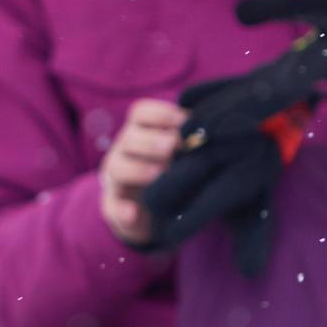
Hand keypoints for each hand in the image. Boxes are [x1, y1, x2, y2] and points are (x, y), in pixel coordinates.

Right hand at [99, 97, 186, 245]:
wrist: (151, 211)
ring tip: (159, 174)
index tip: (185, 121)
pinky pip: (112, 207)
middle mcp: (123, 151)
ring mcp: (115, 179)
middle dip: (152, 141)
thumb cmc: (172, 172)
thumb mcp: (180, 154)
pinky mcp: (114, 207)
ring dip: (138, 170)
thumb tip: (213, 129)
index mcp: (140, 132)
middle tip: (173, 146)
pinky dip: (121, 210)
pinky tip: (133, 213)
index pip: (142, 113)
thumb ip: (190, 141)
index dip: (161, 114)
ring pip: (117, 168)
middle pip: (129, 138)